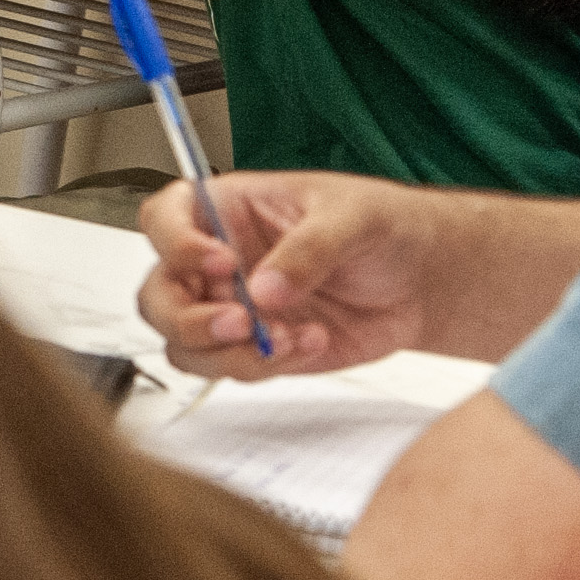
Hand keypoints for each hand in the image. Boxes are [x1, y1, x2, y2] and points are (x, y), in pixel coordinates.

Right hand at [138, 168, 439, 376]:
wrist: (421, 280)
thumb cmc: (383, 227)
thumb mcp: (352, 218)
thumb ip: (307, 249)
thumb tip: (264, 288)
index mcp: (226, 210)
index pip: (164, 218)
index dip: (175, 243)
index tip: (219, 261)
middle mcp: (216, 262)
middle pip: (158, 296)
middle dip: (190, 319)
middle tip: (242, 321)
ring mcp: (230, 309)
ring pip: (184, 345)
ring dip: (230, 352)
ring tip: (289, 336)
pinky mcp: (254, 350)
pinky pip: (232, 369)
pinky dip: (267, 365)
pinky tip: (312, 341)